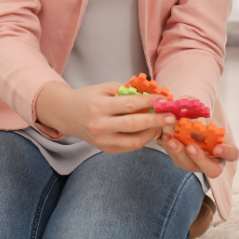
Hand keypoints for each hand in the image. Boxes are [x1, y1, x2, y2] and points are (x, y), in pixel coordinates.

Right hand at [35, 81, 176, 154]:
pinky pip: (130, 146)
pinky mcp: (107, 150)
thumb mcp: (105, 89)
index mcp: (99, 107)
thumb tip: (153, 95)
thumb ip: (127, 92)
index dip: (149, 102)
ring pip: (134, 141)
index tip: (164, 99)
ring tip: (162, 124)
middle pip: (134, 125)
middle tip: (171, 116)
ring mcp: (103, 141)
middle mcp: (100, 126)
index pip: (129, 104)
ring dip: (152, 133)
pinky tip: (150, 130)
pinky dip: (143, 138)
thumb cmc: (88, 98)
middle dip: (156, 121)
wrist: (67, 114)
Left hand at [156, 110, 238, 179]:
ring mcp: (198, 165)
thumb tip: (193, 127)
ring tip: (172, 140)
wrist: (193, 124)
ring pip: (190, 166)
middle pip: (213, 170)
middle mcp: (214, 162)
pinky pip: (177, 159)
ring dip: (180, 153)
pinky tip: (167, 137)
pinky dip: (170, 148)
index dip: (226, 153)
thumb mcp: (209, 121)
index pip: (232, 154)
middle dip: (201, 159)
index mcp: (226, 150)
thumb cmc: (206, 122)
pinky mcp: (183, 163)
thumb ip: (205, 126)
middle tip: (191, 147)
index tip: (218, 148)